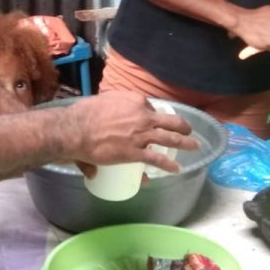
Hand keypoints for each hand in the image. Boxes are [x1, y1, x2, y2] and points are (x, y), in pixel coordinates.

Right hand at [60, 91, 197, 174]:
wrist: (76, 130)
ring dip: (185, 143)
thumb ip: (105, 115)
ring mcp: (141, 135)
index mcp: (135, 100)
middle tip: (188, 131)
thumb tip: (114, 117)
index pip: (152, 108)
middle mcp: (142, 115)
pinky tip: (176, 169)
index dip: (155, 116)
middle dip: (183, 126)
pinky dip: (169, 165)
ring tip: (194, 146)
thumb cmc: (84, 114)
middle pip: (170, 121)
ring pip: (170, 138)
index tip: (157, 123)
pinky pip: (157, 159)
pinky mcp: (135, 152)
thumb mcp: (102, 102)